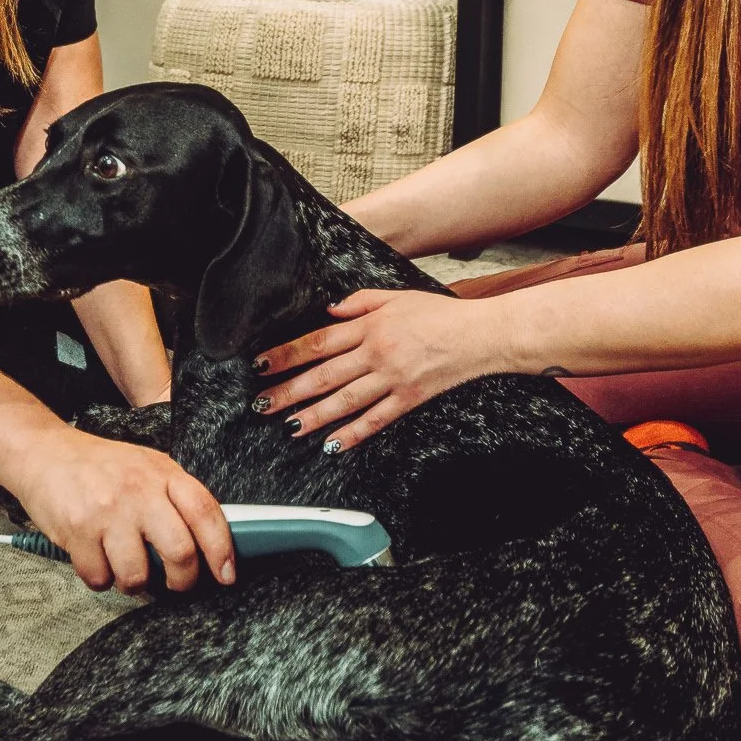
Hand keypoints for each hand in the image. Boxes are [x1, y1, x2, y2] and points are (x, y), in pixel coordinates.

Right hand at [6, 428, 233, 593]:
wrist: (44, 452)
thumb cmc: (99, 466)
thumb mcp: (146, 466)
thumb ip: (175, 497)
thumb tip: (208, 543)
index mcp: (163, 473)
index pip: (205, 513)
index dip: (221, 549)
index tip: (226, 574)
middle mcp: (139, 491)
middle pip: (180, 551)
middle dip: (182, 580)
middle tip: (175, 583)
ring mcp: (108, 512)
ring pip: (137, 575)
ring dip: (134, 583)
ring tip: (126, 568)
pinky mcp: (77, 531)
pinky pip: (99, 578)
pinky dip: (100, 579)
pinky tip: (96, 559)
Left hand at [250, 289, 503, 452]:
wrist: (478, 335)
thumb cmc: (439, 314)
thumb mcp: (396, 296)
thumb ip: (360, 302)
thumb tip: (329, 312)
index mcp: (370, 326)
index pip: (317, 342)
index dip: (286, 354)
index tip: (262, 365)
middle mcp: (376, 353)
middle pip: (323, 375)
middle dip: (289, 390)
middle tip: (262, 403)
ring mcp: (392, 379)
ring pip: (344, 401)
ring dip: (313, 415)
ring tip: (289, 426)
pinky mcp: (408, 399)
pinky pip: (375, 419)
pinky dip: (353, 433)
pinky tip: (333, 444)